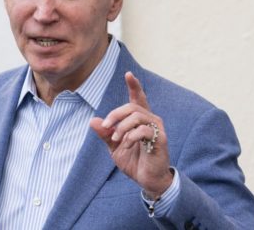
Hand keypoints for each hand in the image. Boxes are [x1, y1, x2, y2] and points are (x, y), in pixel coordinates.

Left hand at [90, 72, 172, 198]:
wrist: (148, 180)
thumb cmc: (134, 161)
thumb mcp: (114, 147)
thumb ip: (105, 133)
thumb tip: (92, 121)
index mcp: (139, 119)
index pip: (138, 98)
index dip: (134, 85)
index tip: (128, 74)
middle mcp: (150, 120)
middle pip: (131, 106)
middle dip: (115, 114)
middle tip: (105, 126)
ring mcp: (157, 129)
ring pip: (137, 116)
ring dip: (122, 127)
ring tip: (116, 139)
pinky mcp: (160, 139)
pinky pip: (144, 130)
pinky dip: (131, 136)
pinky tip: (127, 145)